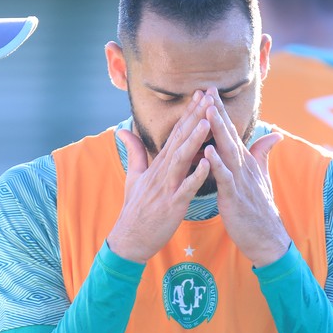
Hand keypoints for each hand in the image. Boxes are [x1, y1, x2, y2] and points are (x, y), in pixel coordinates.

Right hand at [107, 91, 211, 262]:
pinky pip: (186, 187)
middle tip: (209, 97)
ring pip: (182, 159)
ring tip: (207, 122)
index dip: (189, 113)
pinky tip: (207, 163)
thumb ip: (134, 152)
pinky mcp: (172, 204)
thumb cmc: (135, 208)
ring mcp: (167, 186)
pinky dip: (196, 175)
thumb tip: (123, 130)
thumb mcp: (133, 176)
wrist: (130, 238)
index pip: (176, 133)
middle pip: (180, 139)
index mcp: (158, 163)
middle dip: (195, 117)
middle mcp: (163, 171)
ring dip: (195, 140)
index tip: (201, 95)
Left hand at [202, 88, 290, 266]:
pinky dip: (216, 164)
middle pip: (228, 134)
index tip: (208, 91)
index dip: (219, 111)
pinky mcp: (234, 197)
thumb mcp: (261, 178)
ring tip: (207, 112)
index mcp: (244, 161)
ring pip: (227, 151)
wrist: (266, 237)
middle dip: (217, 112)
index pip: (230, 131)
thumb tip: (274, 135)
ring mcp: (239, 180)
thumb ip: (263, 155)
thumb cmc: (259, 208)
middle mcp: (242, 166)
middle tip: (206, 90)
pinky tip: (207, 151)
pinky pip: (224, 178)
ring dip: (217, 131)